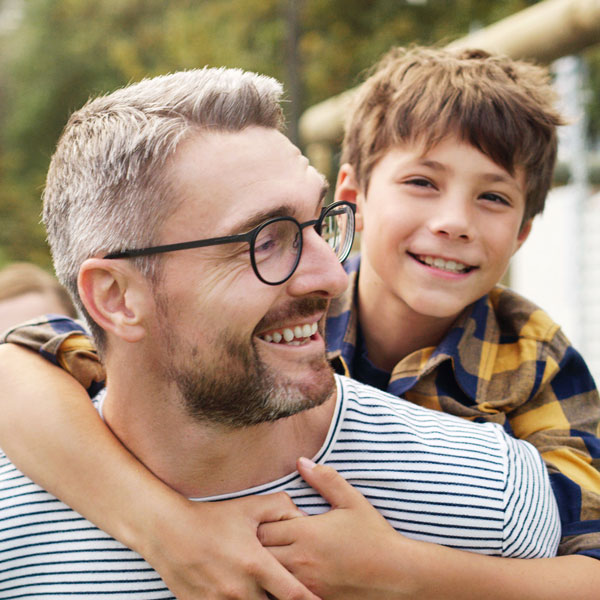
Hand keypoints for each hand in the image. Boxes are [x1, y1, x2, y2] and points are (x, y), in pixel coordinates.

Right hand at [145, 491, 321, 599]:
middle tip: (288, 593)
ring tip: (265, 592)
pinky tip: (240, 595)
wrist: (170, 532)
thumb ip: (282, 508)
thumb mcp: (250, 506)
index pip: (293, 595)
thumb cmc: (213, 518)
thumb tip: (304, 517)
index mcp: (256, 564)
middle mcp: (240, 590)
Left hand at [258, 458, 410, 599]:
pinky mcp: (313, 599)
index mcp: (306, 533)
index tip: (274, 519)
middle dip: (260, 543)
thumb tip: (301, 461)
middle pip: (259, 552)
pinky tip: (291, 573)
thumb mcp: (352, 501)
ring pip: (268, 575)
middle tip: (272, 536)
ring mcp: (305, 583)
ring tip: (278, 554)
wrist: (397, 575)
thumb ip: (325, 479)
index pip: (262, 527)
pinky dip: (281, 583)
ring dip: (269, 564)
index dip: (263, 522)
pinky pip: (284, 592)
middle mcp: (300, 560)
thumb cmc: (374, 536)